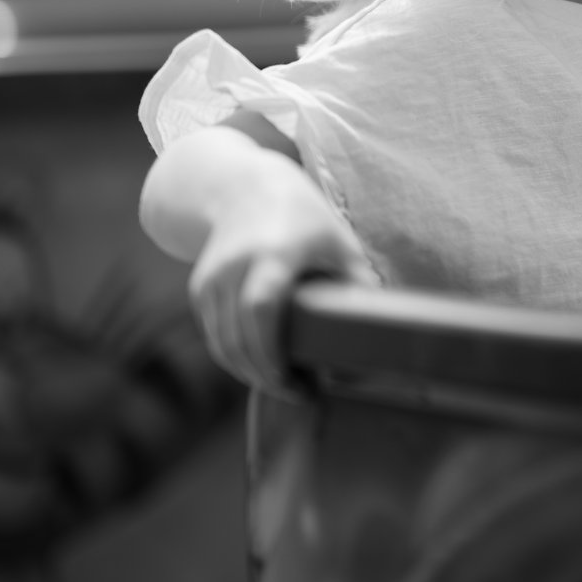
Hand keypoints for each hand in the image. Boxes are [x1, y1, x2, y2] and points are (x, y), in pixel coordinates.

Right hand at [188, 183, 378, 396]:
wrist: (244, 188)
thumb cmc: (303, 216)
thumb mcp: (338, 241)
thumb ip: (356, 281)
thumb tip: (381, 328)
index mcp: (273, 253)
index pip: (260, 309)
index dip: (272, 354)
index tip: (297, 382)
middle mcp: (234, 266)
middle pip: (238, 338)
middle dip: (264, 375)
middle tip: (298, 393)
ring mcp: (211, 278)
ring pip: (222, 344)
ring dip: (249, 371)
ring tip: (285, 384)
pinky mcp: (200, 288)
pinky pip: (215, 334)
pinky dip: (236, 355)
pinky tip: (263, 364)